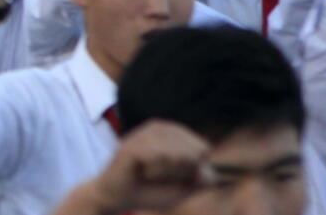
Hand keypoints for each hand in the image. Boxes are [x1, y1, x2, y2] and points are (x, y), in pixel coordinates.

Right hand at [79, 120, 212, 213]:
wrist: (117, 198)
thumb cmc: (149, 190)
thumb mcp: (181, 188)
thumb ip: (199, 181)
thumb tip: (208, 173)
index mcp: (172, 133)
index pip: (203, 148)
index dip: (196, 169)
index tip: (179, 176)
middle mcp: (158, 128)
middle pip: (192, 151)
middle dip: (182, 172)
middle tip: (162, 177)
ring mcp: (143, 133)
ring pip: (175, 154)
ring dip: (167, 173)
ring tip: (151, 174)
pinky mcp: (131, 144)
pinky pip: (157, 157)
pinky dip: (154, 171)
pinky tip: (143, 171)